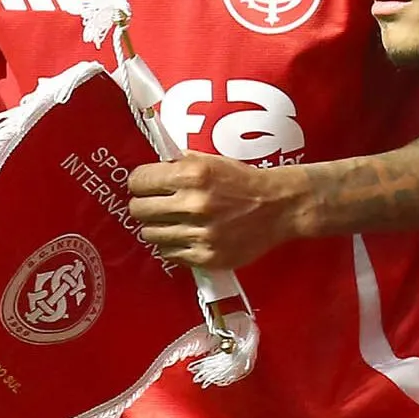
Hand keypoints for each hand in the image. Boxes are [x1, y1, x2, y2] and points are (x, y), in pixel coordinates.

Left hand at [126, 153, 303, 270]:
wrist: (280, 207)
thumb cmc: (244, 181)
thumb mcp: (212, 160)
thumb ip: (181, 164)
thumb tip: (152, 170)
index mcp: (192, 174)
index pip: (139, 181)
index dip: (140, 182)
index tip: (145, 186)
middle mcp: (194, 204)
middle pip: (139, 210)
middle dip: (143, 205)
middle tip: (154, 205)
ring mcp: (200, 233)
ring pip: (150, 234)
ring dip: (157, 227)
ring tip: (171, 222)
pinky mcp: (207, 257)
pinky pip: (169, 254)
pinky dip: (173, 246)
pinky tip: (185, 236)